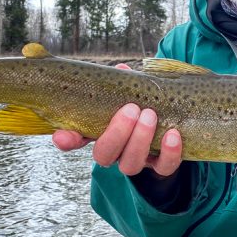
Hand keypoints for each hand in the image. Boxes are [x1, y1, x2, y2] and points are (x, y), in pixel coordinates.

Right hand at [52, 63, 182, 177]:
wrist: (170, 127)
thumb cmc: (142, 103)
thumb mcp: (130, 92)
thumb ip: (123, 84)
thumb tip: (121, 69)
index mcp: (100, 132)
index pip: (75, 140)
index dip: (67, 140)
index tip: (63, 136)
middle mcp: (115, 151)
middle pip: (104, 155)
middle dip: (116, 133)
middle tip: (132, 109)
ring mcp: (137, 161)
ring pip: (130, 165)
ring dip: (140, 140)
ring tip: (150, 115)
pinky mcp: (161, 166)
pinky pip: (164, 168)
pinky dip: (170, 153)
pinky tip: (173, 134)